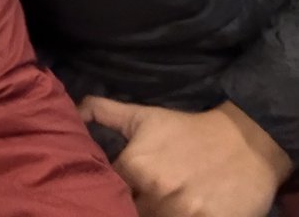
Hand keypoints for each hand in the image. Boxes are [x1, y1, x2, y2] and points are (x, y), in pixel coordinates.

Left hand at [79, 96, 291, 216]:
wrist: (243, 143)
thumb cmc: (187, 130)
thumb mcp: (143, 116)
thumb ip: (103, 111)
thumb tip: (74, 110)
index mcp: (135, 165)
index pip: (104, 189)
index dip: (101, 193)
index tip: (99, 194)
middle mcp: (156, 191)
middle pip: (125, 213)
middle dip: (121, 210)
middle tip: (122, 204)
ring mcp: (183, 212)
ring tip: (149, 208)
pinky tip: (175, 214)